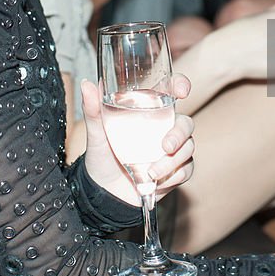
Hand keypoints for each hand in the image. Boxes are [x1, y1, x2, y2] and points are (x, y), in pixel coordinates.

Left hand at [79, 76, 194, 204]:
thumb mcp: (96, 133)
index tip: (181, 92)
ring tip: (151, 173)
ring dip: (173, 161)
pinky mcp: (176, 170)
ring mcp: (173, 149)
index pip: (171, 90)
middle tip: (165, 147)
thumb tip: (86, 84)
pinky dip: (174, 176)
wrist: (104, 191)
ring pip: (188, 147)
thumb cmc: (101, 155)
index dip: (181, 85)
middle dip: (179, 134)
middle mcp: (165, 127)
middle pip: (185, 123)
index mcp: (149, 110)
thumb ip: (93, 110)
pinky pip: (187, 169)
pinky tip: (156, 181)